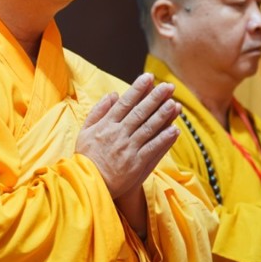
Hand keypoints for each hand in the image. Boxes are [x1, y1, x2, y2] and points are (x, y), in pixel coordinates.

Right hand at [76, 73, 179, 198]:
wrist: (89, 184)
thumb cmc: (87, 156)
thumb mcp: (85, 131)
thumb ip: (99, 111)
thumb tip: (113, 94)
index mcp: (106, 125)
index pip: (125, 103)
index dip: (138, 89)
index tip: (149, 77)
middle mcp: (118, 135)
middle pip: (140, 112)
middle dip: (155, 98)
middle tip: (168, 86)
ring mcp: (128, 149)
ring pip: (149, 128)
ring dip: (163, 115)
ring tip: (175, 104)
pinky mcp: (136, 164)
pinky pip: (153, 149)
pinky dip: (164, 139)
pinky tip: (175, 130)